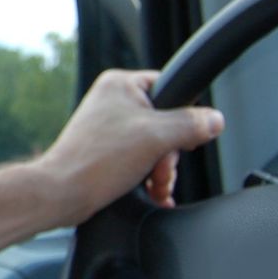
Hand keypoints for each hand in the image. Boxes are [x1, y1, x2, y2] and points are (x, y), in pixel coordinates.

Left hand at [33, 69, 223, 219]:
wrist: (62, 193)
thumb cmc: (98, 160)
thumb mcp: (157, 137)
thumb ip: (191, 125)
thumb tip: (215, 120)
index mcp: (120, 84)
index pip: (169, 88)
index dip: (182, 116)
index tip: (180, 138)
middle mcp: (112, 101)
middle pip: (165, 123)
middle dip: (169, 155)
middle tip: (160, 169)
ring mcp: (107, 127)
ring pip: (155, 146)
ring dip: (161, 171)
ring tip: (155, 185)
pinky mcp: (105, 151)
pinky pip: (140, 160)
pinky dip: (150, 178)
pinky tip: (155, 194)